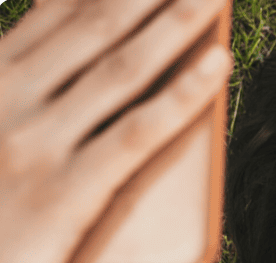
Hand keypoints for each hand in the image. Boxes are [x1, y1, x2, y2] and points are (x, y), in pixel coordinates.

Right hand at [0, 0, 232, 262]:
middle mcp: (9, 98)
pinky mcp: (68, 193)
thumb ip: (16, 94)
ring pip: (123, 68)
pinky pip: (136, 133)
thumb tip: (70, 74)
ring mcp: (39, 144)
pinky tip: (216, 66)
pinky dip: (181, 95)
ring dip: (176, 22)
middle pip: (96, 25)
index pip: (57, 11)